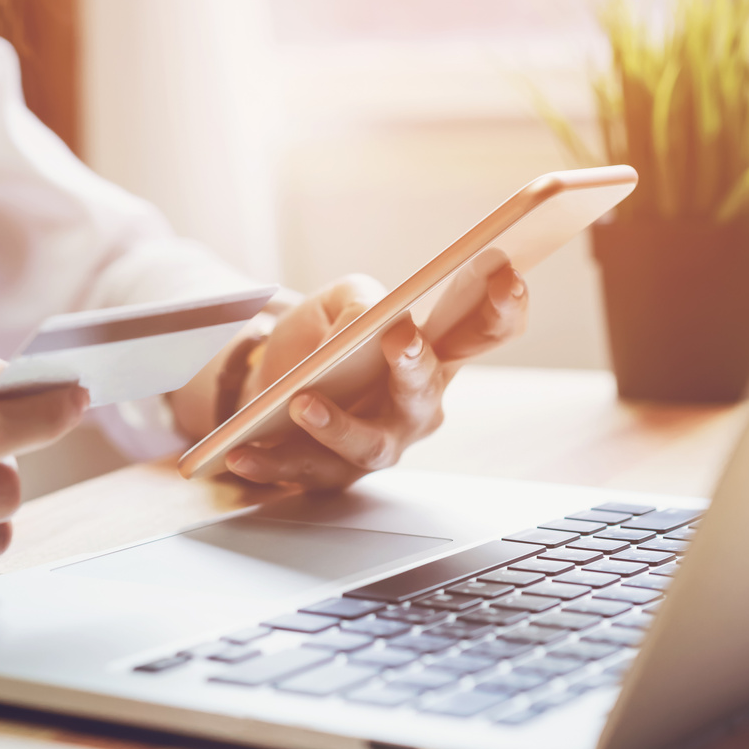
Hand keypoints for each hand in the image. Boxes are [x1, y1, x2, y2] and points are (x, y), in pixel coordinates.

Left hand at [224, 265, 527, 487]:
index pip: (485, 332)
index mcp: (434, 355)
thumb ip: (358, 301)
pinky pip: (303, 472)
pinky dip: (271, 463)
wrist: (272, 382)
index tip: (506, 274)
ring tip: (302, 402)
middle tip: (400, 339)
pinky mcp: (330, 474)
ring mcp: (377, 445)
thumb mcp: (340, 302)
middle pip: (427, 393)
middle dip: (416, 367)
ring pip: (369, 446)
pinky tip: (241, 452)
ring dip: (337, 426)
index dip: (504, 308)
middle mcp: (415, 407)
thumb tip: (365, 325)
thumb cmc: (325, 339)